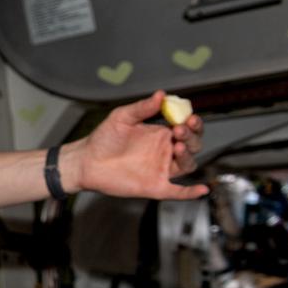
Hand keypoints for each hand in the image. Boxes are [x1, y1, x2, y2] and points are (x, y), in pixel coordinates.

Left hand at [72, 90, 207, 200]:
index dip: (193, 122)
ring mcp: (162, 169)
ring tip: (178, 146)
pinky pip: (178, 192)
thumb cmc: (104, 138)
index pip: (187, 127)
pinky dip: (191, 192)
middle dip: (192, 136)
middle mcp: (166, 151)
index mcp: (162, 133)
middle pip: (192, 144)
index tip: (189, 117)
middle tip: (180, 129)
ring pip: (188, 164)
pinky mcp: (156, 186)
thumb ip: (142, 108)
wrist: (87, 161)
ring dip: (188, 156)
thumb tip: (161, 94)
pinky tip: (201, 189)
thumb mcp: (122, 118)